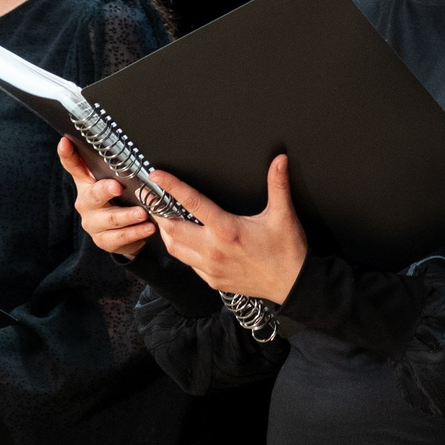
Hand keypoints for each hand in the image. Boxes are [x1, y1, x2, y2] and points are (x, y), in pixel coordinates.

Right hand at [61, 140, 159, 256]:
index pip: (73, 166)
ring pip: (110, 219)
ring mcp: (92, 223)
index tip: (65, 143)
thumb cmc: (120, 199)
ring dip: (128, 216)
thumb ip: (115, 167)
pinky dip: (136, 232)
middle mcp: (85, 202)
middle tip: (118, 187)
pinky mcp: (103, 240)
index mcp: (86, 183)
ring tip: (143, 213)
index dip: (68, 155)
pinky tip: (148, 228)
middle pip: (93, 195)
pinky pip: (120, 237)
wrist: (124, 233)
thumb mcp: (115, 181)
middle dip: (105, 190)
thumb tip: (127, 143)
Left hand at [150, 155, 307, 303]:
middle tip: (151, 198)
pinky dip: (181, 250)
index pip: (192, 202)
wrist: (292, 284)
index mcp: (227, 230)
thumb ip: (278, 185)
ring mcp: (210, 268)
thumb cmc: (287, 250)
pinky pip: (188, 263)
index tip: (157, 176)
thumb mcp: (283, 215)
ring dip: (166, 233)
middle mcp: (213, 250)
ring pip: (175, 249)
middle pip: (172, 229)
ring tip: (163, 218)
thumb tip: (279, 160)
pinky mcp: (212, 280)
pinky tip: (185, 241)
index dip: (172, 186)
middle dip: (158, 213)